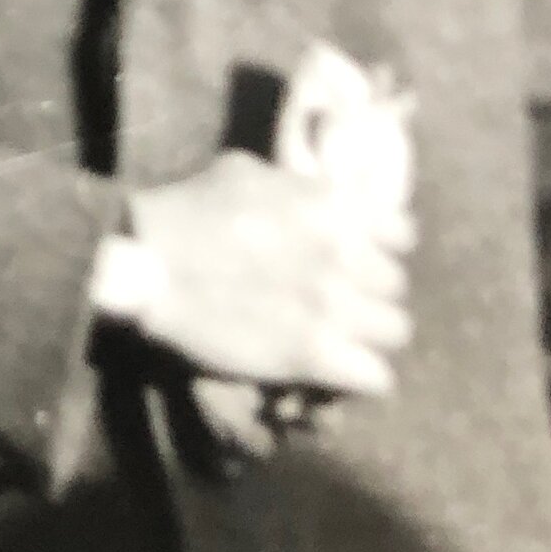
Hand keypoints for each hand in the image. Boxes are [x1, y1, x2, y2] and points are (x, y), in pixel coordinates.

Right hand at [121, 124, 413, 399]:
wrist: (148, 262)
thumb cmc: (188, 210)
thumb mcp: (246, 173)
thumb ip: (293, 187)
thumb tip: (310, 195)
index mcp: (334, 206)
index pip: (403, 235)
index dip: (380, 250)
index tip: (356, 260)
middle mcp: (345, 254)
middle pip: (396, 288)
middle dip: (370, 296)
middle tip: (337, 304)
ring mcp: (334, 307)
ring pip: (395, 333)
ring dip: (368, 338)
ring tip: (338, 342)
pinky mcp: (314, 355)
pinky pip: (376, 378)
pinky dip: (358, 378)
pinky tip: (333, 371)